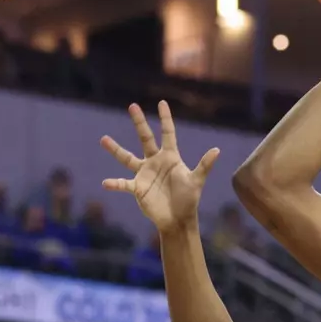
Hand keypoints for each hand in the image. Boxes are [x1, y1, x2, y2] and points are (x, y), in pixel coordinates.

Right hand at [101, 102, 220, 232]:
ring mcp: (144, 174)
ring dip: (116, 149)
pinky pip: (123, 183)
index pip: (167, 133)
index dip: (165, 118)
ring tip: (103, 139)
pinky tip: (106, 183)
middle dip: (139, 122)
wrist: (178, 219)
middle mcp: (155, 162)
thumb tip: (217, 150)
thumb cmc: (189, 199)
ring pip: (127, 158)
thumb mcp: (196, 181)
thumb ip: (204, 165)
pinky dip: (115, 183)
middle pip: (145, 138)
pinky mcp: (137, 188)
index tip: (162, 102)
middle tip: (132, 105)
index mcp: (170, 157)